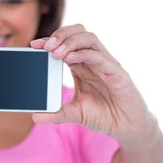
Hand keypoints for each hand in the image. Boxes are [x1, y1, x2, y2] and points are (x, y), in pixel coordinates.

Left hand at [30, 24, 153, 137]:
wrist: (128, 128)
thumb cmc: (104, 116)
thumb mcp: (76, 114)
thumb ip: (57, 114)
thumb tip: (35, 116)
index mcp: (83, 66)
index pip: (65, 44)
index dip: (50, 41)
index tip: (34, 45)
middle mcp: (94, 61)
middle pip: (78, 33)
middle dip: (60, 35)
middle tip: (45, 46)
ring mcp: (107, 65)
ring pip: (89, 39)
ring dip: (70, 41)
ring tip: (55, 52)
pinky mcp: (118, 73)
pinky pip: (100, 57)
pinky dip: (84, 54)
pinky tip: (70, 58)